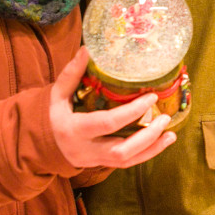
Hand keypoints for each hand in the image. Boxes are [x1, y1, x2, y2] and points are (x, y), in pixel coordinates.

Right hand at [49, 48, 176, 168]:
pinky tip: (164, 141)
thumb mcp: (57, 94)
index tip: (151, 97)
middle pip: (120, 151)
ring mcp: (95, 161)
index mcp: (73, 130)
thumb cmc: (54, 114)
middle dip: (146, 136)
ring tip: (170, 134)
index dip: (131, 112)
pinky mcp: (103, 165)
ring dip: (152, 148)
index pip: (106, 123)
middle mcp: (85, 150)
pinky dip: (148, 154)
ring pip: (127, 161)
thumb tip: (88, 49)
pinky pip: (128, 165)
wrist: (44, 144)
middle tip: (164, 118)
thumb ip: (71, 74)